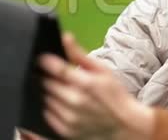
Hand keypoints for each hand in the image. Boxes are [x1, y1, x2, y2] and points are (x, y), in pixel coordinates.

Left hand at [38, 33, 153, 139]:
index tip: (43, 57)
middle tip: (61, 76)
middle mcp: (75, 102)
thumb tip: (65, 37)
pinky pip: (47, 115)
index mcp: (86, 84)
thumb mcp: (102, 70)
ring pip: (46, 99)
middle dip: (50, 77)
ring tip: (64, 90)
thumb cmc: (115, 94)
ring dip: (51, 93)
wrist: (124, 123)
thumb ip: (80, 54)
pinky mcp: (66, 130)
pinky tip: (64, 103)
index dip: (46, 61)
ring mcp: (70, 118)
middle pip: (48, 84)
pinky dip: (51, 108)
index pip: (57, 69)